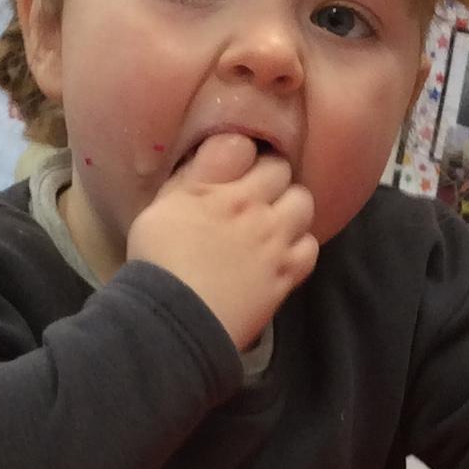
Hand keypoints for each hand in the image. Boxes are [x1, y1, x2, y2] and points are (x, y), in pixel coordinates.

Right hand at [126, 132, 317, 350]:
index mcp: (216, 188)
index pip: (242, 146)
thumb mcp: (160, 209)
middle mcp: (251, 208)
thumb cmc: (158, 264)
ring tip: (273, 222)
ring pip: (303, 202)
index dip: (240, 155)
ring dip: (290, 208)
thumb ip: (190, 179)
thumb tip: (213, 157)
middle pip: (280, 169)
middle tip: (254, 196)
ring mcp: (274, 241)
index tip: (233, 169)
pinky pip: (310, 246)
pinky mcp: (287, 274)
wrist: (176, 322)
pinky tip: (281, 254)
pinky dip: (299, 246)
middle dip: (269, 178)